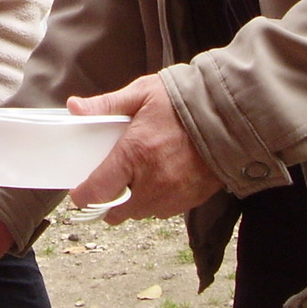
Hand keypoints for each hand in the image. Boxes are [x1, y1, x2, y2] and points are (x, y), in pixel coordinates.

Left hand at [67, 74, 224, 222]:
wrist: (231, 114)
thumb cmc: (184, 101)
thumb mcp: (142, 93)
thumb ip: (106, 104)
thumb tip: (74, 107)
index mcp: (134, 154)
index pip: (97, 191)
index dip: (83, 195)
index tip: (79, 190)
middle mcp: (152, 181)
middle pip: (116, 212)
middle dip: (107, 202)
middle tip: (108, 183)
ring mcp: (173, 195)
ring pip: (140, 214)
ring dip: (132, 203)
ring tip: (136, 179)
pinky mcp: (190, 200)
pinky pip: (163, 212)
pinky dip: (155, 202)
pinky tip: (158, 181)